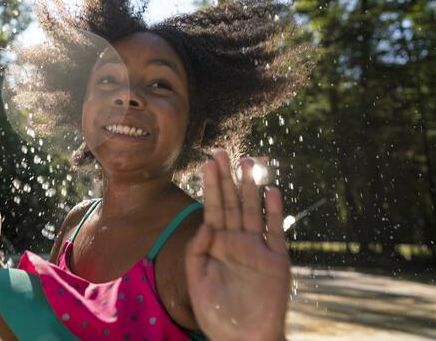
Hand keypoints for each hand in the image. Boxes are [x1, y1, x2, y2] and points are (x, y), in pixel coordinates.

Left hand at [185, 149, 290, 340]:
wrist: (243, 337)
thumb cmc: (216, 313)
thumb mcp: (197, 280)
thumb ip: (198, 250)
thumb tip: (207, 223)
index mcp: (216, 244)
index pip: (213, 207)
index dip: (211, 185)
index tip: (207, 162)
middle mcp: (236, 241)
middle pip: (232, 202)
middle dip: (228, 177)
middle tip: (223, 152)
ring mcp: (257, 248)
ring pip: (253, 210)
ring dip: (251, 186)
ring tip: (249, 161)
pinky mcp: (276, 259)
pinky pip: (275, 230)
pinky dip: (274, 211)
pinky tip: (271, 190)